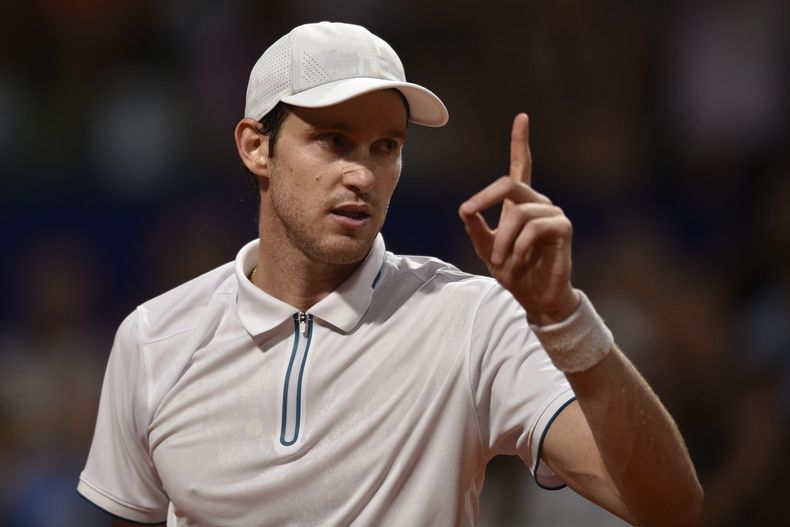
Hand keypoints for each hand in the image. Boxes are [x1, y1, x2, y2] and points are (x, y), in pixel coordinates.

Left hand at [459, 113, 578, 324]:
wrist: (536, 297)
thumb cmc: (514, 272)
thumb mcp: (487, 249)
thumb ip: (476, 228)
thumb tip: (465, 209)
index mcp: (520, 204)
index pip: (521, 167)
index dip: (520, 142)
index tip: (522, 117)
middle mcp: (538, 204)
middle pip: (510, 183)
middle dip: (485, 197)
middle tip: (467, 212)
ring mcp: (553, 214)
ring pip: (519, 212)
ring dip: (504, 238)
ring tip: (501, 259)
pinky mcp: (563, 228)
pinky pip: (535, 227)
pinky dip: (520, 244)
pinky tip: (518, 258)